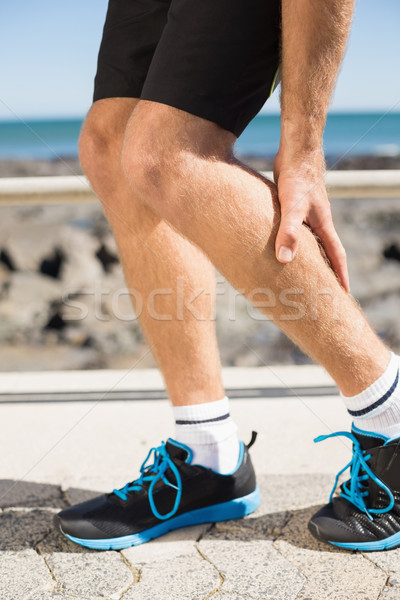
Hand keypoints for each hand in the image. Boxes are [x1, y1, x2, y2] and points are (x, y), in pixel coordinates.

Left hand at [273, 149, 349, 292]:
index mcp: (324, 225)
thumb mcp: (291, 207)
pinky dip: (294, 242)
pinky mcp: (294, 207)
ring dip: (310, 258)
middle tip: (324, 291)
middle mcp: (318, 222)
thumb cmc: (296, 177)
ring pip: (310, 242)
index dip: (340, 275)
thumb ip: (289, 232)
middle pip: (326, 252)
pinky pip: (296, 231)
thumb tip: (284, 260)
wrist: (296, 151)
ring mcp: (307, 214)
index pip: (337, 256)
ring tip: (303, 274)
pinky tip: (282, 247)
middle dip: (327, 272)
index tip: (344, 294)